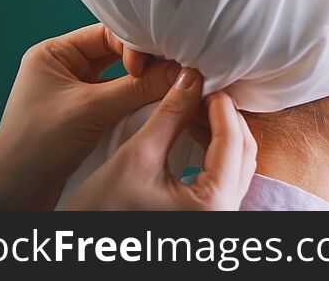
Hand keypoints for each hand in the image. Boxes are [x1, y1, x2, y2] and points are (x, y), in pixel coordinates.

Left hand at [0, 24, 178, 209]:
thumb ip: (138, 88)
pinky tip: (156, 106)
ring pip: (121, 79)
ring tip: (169, 89)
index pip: (107, 34)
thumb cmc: (36, 145)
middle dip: (145, 64)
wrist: (13, 193)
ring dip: (143, 85)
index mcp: (54, 54)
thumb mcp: (91, 110)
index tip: (154, 67)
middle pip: (117, 55)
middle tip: (173, 73)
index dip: (136, 47)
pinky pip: (119, 100)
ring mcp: (76, 93)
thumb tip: (179, 72)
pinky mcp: (86, 116)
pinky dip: (137, 102)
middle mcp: (65, 68)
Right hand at [66, 70, 256, 210]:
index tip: (206, 80)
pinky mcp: (206, 217)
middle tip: (201, 90)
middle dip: (224, 117)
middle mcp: (225, 214)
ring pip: (236, 165)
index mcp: (213, 204)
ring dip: (220, 133)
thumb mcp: (137, 157)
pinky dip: (214, 151)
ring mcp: (218, 218)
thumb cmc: (102, 213)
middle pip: (242, 152)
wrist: (85, 249)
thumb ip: (169, 116)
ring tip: (194, 105)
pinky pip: (223, 177)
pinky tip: (193, 130)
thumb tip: (191, 80)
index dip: (220, 106)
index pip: (232, 141)